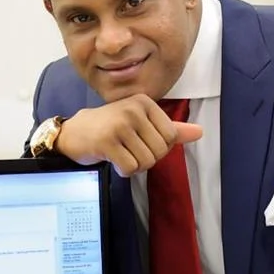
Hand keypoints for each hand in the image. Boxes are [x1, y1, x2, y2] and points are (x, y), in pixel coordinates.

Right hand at [55, 93, 202, 176]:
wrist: (73, 132)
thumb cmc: (109, 127)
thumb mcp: (140, 122)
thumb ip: (170, 128)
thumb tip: (200, 132)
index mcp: (144, 102)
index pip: (170, 135)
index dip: (158, 147)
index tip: (140, 141)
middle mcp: (133, 109)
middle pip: (160, 150)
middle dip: (146, 158)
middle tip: (128, 149)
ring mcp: (119, 124)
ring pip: (146, 162)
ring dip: (134, 165)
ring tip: (120, 154)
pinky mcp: (107, 142)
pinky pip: (130, 168)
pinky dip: (124, 171)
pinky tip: (112, 160)